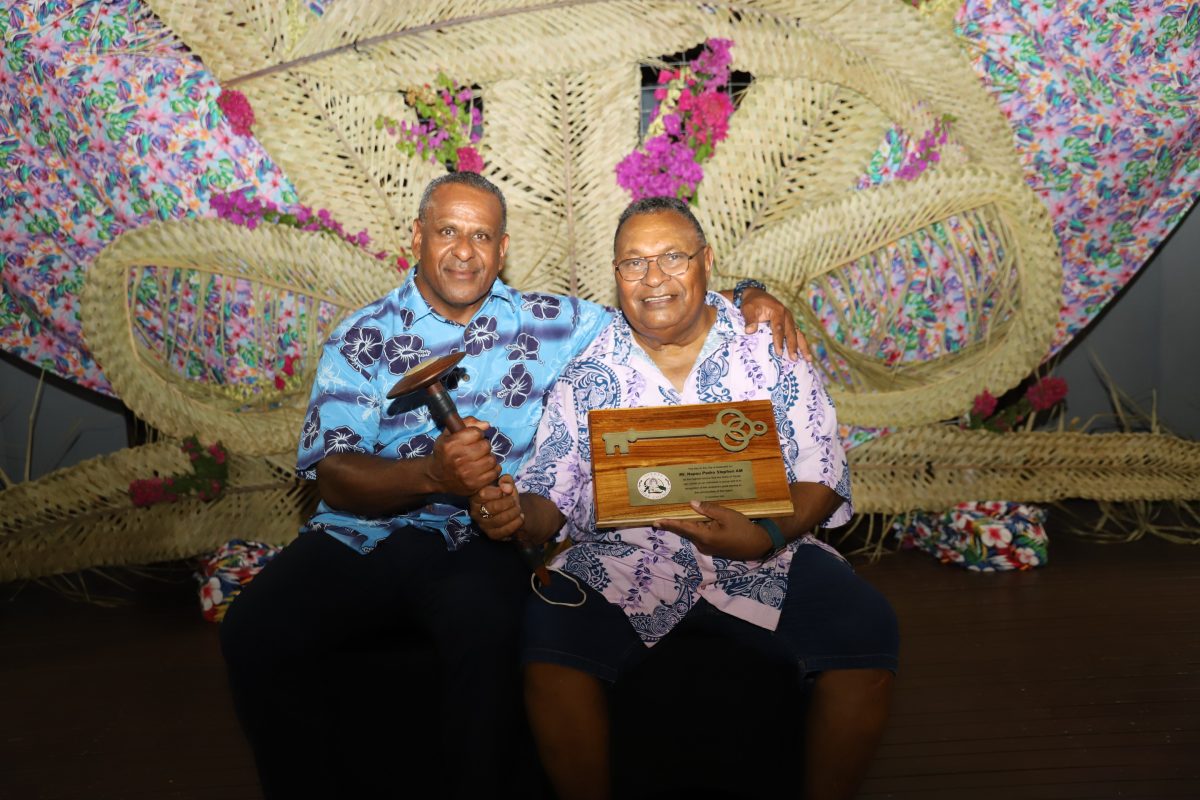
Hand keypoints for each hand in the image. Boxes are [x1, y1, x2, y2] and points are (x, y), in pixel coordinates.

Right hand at [429, 416, 500, 495]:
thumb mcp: (449, 434)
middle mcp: (458, 459)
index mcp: (451, 445)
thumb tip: (487, 424)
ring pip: (491, 459)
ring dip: (488, 458)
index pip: (477, 433)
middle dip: (483, 446)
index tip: (473, 438)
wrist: (436, 476)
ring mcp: (467, 474)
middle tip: (478, 449)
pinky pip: (494, 472)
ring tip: (481, 459)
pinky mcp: (474, 485)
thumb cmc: (445, 452)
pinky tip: (484, 468)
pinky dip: (492, 469)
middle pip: (486, 446)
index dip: (477, 434)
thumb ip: (467, 423)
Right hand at [470, 475, 524, 541]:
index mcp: (476, 496)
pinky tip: (520, 518)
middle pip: (491, 508)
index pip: (483, 494)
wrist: (511, 509)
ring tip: (518, 509)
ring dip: (513, 513)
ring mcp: (482, 524)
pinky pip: (503, 531)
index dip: (497, 492)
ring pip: (498, 520)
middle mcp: (475, 512)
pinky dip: (515, 524)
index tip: (508, 491)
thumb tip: (507, 488)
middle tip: (514, 501)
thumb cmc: (505, 494)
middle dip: (507, 503)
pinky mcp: (491, 534)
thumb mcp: (506, 483)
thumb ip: (506, 481)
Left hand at [655, 500, 775, 560]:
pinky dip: (695, 528)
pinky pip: (700, 536)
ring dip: (685, 525)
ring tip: (675, 516)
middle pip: (685, 531)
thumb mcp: (726, 515)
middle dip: (674, 524)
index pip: (682, 527)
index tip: (656, 521)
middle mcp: (702, 544)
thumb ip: (708, 509)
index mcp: (704, 536)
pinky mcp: (713, 548)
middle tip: (661, 517)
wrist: (758, 544)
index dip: (669, 524)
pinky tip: (694, 521)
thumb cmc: (743, 529)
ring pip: (693, 534)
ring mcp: (707, 548)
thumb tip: (692, 504)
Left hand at [739, 287, 810, 360]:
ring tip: (808, 359)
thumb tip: (749, 331)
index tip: (779, 352)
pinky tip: (806, 355)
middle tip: (794, 359)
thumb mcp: (748, 309)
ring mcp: (790, 319)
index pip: (779, 328)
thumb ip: (750, 320)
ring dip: (803, 347)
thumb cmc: (752, 303)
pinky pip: (798, 334)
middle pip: (791, 332)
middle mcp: (787, 315)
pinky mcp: (790, 323)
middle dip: (793, 346)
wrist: (756, 295)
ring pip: (799, 334)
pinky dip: (802, 344)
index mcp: (778, 311)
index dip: (779, 341)